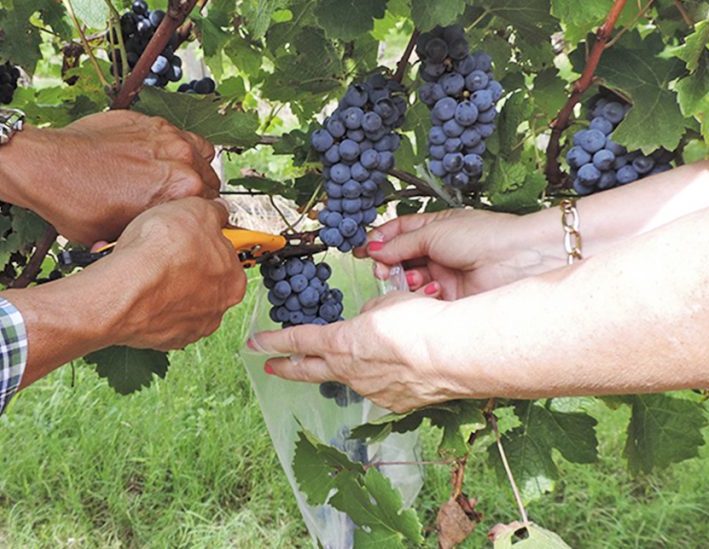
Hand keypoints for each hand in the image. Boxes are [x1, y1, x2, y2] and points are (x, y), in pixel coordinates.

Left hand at [0, 111, 219, 243]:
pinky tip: (154, 161)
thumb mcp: (120, 236)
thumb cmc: (76, 205)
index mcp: (181, 190)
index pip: (211, 207)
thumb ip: (155, 230)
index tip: (188, 219)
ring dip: (190, 167)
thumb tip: (166, 236)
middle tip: (176, 203)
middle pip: (209, 179)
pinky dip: (172, 148)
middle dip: (197, 192)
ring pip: (199, 153)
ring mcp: (166, 135)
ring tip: (171, 180)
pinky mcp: (148, 121)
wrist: (45, 168)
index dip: (198, 217)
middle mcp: (181, 158)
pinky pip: (177, 135)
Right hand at [1, 197, 244, 386]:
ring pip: (179, 300)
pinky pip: (159, 317)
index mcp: (232, 279)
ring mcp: (190, 327)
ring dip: (166, 286)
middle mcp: (217, 308)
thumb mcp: (195, 209)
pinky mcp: (163, 339)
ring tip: (144, 268)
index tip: (189, 235)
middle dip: (184, 265)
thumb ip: (214, 212)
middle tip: (163, 250)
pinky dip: (150, 304)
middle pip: (203, 280)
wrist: (123, 288)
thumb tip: (218, 211)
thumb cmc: (160, 252)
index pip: (225, 255)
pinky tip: (137, 288)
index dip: (204, 240)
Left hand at [250, 291, 466, 413]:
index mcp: (341, 343)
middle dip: (287, 368)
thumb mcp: (387, 304)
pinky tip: (400, 368)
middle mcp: (351, 371)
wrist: (454, 354)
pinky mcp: (397, 403)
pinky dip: (385, 377)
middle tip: (271, 367)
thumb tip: (368, 324)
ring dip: (351, 368)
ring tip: (364, 356)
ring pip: (352, 378)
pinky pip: (383, 388)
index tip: (253, 343)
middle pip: (309, 370)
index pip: (298, 341)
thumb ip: (370, 315)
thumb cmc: (422, 322)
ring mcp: (372, 391)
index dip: (273, 341)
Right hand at [355, 208, 559, 299]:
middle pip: (400, 258)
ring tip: (410, 278)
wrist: (516, 260)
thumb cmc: (483, 236)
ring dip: (404, 280)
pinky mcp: (450, 297)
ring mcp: (443, 274)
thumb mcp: (434, 232)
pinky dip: (421, 295)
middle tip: (381, 268)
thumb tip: (374, 250)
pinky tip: (429, 289)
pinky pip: (425, 298)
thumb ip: (401, 243)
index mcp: (435, 228)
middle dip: (387, 263)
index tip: (361, 249)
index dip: (379, 240)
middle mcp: (438, 251)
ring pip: (410, 279)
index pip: (398, 232)